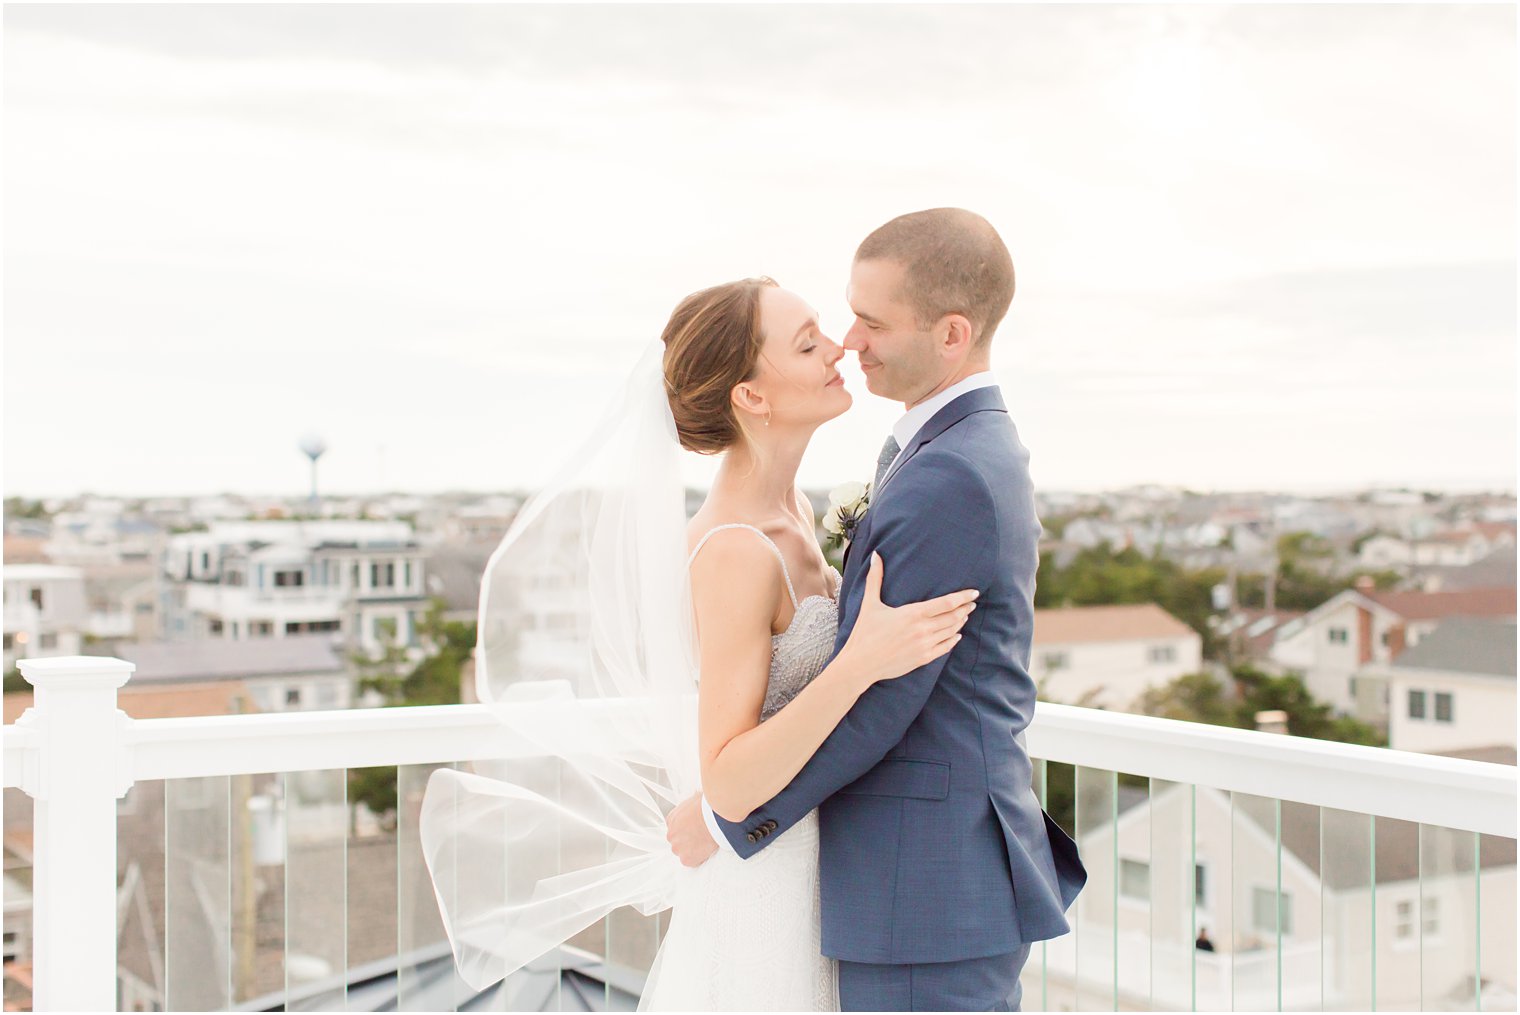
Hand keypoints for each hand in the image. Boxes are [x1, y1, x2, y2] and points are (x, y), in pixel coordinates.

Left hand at [665, 791, 718, 867]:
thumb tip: (698, 800)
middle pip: (678, 841)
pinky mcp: (686, 859)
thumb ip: (691, 805)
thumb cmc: (708, 806)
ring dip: (693, 850)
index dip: (687, 830)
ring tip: (705, 843)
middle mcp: (671, 834)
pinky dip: (699, 858)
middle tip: (702, 837)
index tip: (695, 830)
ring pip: (684, 852)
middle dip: (688, 841)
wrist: (715, 817)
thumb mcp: (696, 798)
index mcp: (671, 819)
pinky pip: (692, 862)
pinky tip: (706, 849)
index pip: (675, 828)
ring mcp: (677, 847)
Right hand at [840, 552, 977, 686]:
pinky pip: (945, 647)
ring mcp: (925, 645)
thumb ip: (875, 578)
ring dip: (960, 622)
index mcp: (913, 613)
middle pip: (953, 616)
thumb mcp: (870, 603)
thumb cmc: (864, 633)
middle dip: (965, 608)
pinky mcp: (924, 659)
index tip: (974, 592)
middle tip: (972, 602)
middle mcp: (923, 629)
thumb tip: (875, 555)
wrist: (861, 664)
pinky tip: (957, 635)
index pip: (946, 603)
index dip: (963, 597)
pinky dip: (954, 639)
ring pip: (951, 631)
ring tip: (965, 615)